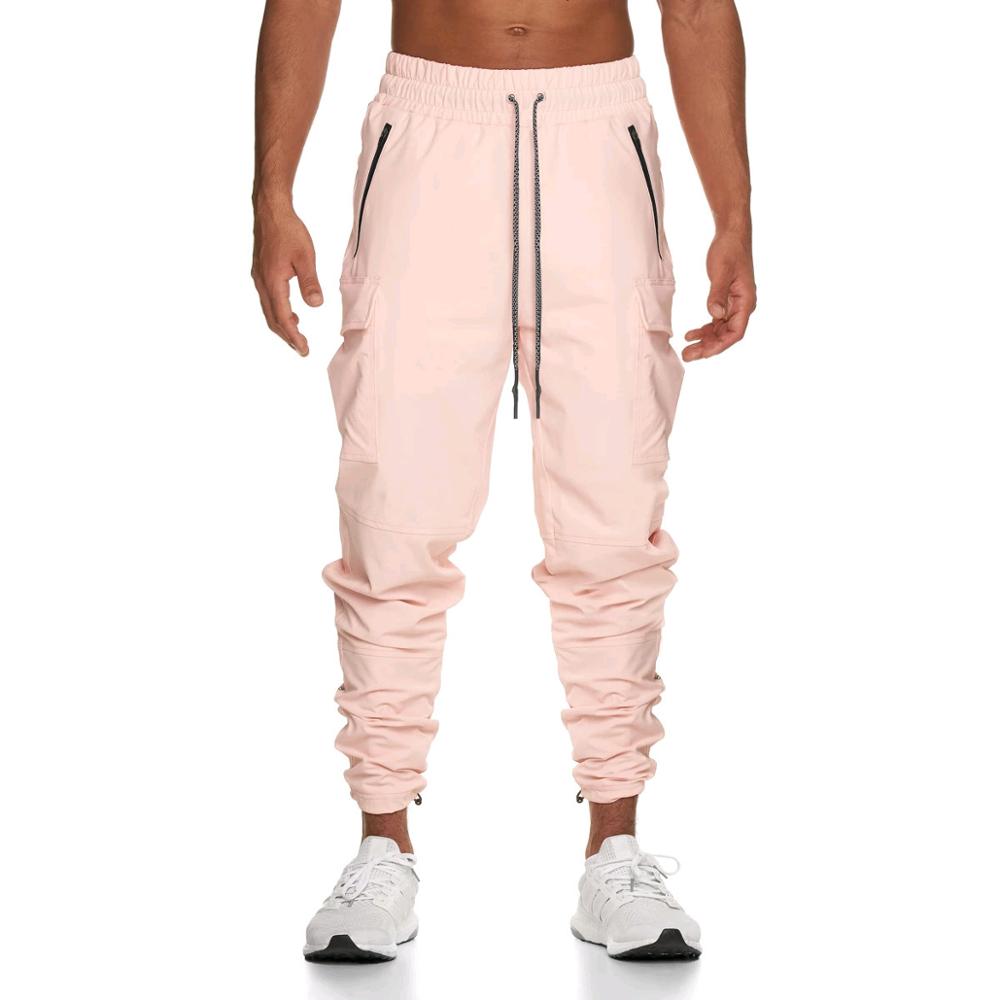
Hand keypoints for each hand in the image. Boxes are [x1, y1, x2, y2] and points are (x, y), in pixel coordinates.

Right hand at [251, 196, 322, 355]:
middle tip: (302, 349)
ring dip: (282, 325)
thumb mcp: (306, 257)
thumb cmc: (289, 231)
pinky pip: (268, 300)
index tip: (305, 350)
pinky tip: (291, 311)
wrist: (270, 210)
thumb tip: (316, 305)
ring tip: (297, 335)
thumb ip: (310, 282)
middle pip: (272, 319)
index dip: (294, 336)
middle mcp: (262, 284)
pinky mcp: (260, 272)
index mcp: (272, 283)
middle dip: (287, 336)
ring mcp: (259, 278)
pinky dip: (278, 311)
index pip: (283, 318)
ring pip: (269, 310)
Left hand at [682, 229, 755, 360]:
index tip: (703, 352)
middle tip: (687, 356)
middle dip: (708, 347)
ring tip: (686, 349)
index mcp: (746, 302)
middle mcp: (743, 306)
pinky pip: (716, 321)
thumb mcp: (721, 272)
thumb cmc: (729, 250)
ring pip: (720, 330)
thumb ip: (717, 294)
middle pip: (726, 335)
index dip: (719, 345)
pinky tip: (690, 335)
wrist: (731, 234)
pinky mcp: (726, 301)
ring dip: (705, 341)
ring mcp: (735, 305)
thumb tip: (715, 315)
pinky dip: (704, 329)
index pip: (735, 333)